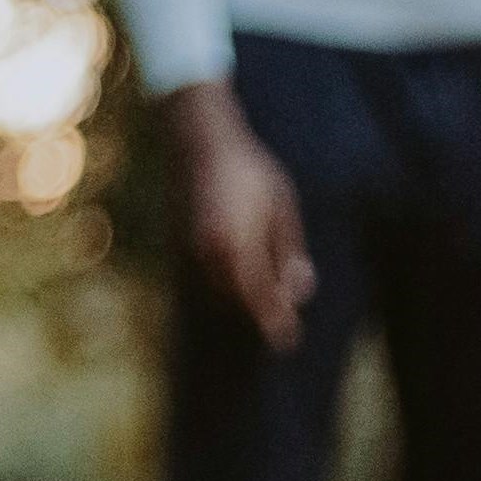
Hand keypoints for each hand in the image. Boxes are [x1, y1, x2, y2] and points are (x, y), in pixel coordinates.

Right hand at [164, 79, 313, 350]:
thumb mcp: (282, 206)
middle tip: (285, 324)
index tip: (289, 340)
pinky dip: (226, 284)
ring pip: (220, 289)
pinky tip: (243, 282)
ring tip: (268, 306)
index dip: (274, 321)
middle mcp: (208, 251)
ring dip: (242, 300)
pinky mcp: (180, 241)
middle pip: (238, 298)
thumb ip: (289, 251)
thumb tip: (299, 291)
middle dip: (260, 311)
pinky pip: (206, 274)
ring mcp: (190, 247)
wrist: (200, 139)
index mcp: (236, 244)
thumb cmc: (250, 170)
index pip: (258, 296)